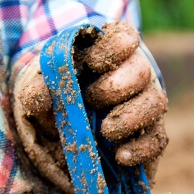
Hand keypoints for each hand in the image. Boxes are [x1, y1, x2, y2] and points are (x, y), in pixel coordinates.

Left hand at [13, 22, 167, 193]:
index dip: (111, 48)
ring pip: (155, 102)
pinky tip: (121, 157)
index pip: (123, 37)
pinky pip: (157, 139)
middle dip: (116, 86)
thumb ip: (36, 88)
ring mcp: (145, 102)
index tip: (90, 62)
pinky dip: (141, 148)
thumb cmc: (57, 97)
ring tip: (107, 131)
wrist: (62, 132)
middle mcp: (134, 72)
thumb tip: (41, 96)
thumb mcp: (42, 89)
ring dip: (132, 117)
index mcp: (109, 51)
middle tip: (91, 99)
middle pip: (141, 71)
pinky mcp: (150, 132)